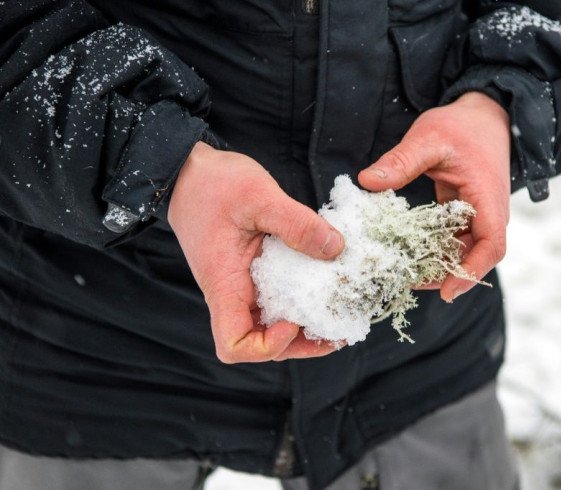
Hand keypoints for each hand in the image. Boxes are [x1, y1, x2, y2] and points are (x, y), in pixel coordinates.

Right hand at [168, 142, 344, 362]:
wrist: (190, 172)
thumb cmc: (212, 183)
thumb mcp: (258, 195)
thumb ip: (297, 223)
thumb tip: (336, 248)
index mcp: (224, 283)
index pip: (233, 344)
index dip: (266, 346)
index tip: (292, 321)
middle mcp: (232, 292)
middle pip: (260, 342)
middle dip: (301, 345)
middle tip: (340, 330)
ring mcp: (242, 285)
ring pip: (271, 324)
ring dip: (305, 328)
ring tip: (341, 318)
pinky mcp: (253, 273)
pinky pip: (276, 299)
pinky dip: (301, 301)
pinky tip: (327, 288)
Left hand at [359, 91, 509, 301]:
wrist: (483, 114)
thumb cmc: (461, 125)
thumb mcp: (429, 138)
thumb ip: (401, 160)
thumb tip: (367, 181)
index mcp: (488, 198)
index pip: (491, 245)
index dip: (471, 271)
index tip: (448, 291)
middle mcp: (489, 213)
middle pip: (474, 256)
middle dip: (444, 274)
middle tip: (406, 283)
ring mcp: (478, 216)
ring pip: (462, 250)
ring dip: (436, 263)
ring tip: (401, 273)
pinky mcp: (465, 214)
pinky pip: (452, 239)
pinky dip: (432, 248)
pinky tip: (406, 253)